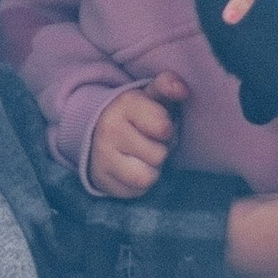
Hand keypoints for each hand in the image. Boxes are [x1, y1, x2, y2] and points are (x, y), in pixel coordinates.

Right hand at [86, 77, 186, 198]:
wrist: (94, 131)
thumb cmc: (135, 115)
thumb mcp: (150, 95)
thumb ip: (168, 86)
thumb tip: (183, 89)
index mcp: (125, 104)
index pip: (162, 127)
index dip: (167, 129)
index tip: (158, 125)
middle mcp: (109, 130)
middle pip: (158, 154)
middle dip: (159, 149)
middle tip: (148, 141)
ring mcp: (101, 157)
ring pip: (146, 177)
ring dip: (151, 169)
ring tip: (143, 156)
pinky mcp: (101, 180)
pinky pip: (135, 191)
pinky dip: (139, 184)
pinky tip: (132, 168)